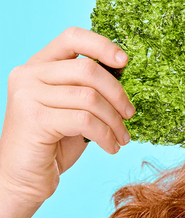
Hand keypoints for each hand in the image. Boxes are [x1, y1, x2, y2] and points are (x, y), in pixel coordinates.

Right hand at [0, 27, 134, 203]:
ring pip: (90, 97)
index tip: (124, 61)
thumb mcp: (73, 107)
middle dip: (117, 94)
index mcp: (39, 65)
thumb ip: (88, 86)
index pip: (72, 37)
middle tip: (129, 114)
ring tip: (122, 137)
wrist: (22, 180)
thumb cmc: (52, 143)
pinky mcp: (34, 119)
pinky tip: (111, 147)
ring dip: (114, 121)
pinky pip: (84, 120)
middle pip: (88, 69)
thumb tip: (123, 72)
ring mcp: (28, 95)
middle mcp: (28, 74)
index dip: (102, 45)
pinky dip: (105, 135)